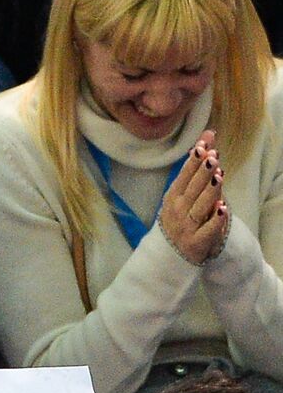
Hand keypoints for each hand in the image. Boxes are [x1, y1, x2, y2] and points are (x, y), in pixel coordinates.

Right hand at [159, 129, 228, 264]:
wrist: (171, 255)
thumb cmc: (180, 219)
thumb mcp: (183, 194)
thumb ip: (195, 167)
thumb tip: (207, 136)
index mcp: (172, 199)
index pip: (183, 178)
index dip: (193, 162)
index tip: (202, 147)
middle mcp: (177, 212)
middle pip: (192, 190)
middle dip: (202, 173)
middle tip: (212, 157)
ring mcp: (186, 228)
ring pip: (200, 207)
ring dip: (210, 192)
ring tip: (219, 175)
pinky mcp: (197, 243)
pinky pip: (209, 230)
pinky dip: (216, 220)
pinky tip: (222, 208)